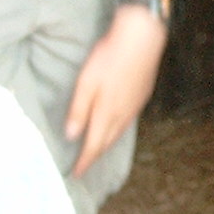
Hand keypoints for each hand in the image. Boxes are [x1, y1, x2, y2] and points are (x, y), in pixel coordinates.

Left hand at [63, 4, 166, 178]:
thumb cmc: (110, 58)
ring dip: (107, 144)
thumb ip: (79, 110)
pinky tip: (114, 125)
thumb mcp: (87, 83)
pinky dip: (117, 130)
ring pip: (119, 133)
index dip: (84, 161)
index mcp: (107, 114)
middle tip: (84, 165)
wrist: (142, 39)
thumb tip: (72, 135)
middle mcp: (123, 115)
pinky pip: (127, 121)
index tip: (75, 174)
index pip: (93, 145)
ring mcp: (134, 106)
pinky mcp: (141, 96)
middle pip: (107, 142)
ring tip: (97, 149)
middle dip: (95, 155)